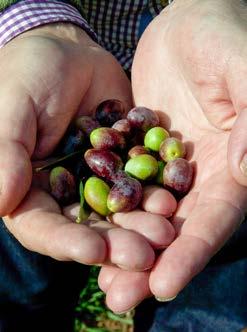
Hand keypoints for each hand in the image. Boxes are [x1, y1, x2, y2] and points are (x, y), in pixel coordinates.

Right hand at [1, 23, 175, 268]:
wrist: (69, 52)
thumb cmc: (29, 72)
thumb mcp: (15, 107)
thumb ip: (7, 153)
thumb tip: (1, 204)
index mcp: (30, 188)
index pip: (43, 226)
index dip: (66, 242)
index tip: (94, 250)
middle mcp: (65, 192)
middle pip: (88, 228)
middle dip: (115, 243)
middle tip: (145, 255)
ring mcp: (98, 180)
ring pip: (120, 211)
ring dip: (141, 225)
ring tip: (166, 234)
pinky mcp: (124, 164)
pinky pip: (140, 183)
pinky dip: (155, 193)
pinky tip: (173, 200)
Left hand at [98, 0, 246, 312]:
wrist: (191, 19)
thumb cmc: (225, 34)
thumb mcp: (243, 69)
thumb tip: (245, 171)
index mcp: (232, 165)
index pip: (214, 219)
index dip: (191, 253)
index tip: (164, 286)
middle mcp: (201, 174)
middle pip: (176, 228)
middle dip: (149, 263)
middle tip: (120, 297)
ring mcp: (168, 164)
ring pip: (146, 213)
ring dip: (124, 246)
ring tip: (100, 281)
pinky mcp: (141, 149)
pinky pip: (122, 184)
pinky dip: (108, 209)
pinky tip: (87, 230)